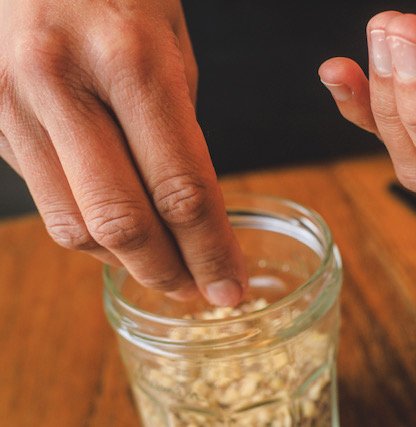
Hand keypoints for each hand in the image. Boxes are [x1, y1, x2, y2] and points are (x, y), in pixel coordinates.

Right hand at [0, 0, 245, 304]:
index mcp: (132, 61)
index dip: (211, 251)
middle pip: (124, 221)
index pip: (182, 189)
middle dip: (167, 272)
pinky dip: (88, 229)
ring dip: (125, 261)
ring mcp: (13, 101)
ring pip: (75, 224)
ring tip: (161, 267)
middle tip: (198, 293)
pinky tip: (117, 230)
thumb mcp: (171, 50)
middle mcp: (64, 84)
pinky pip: (44, 200)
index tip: (231, 287)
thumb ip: (178, 134)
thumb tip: (185, 213)